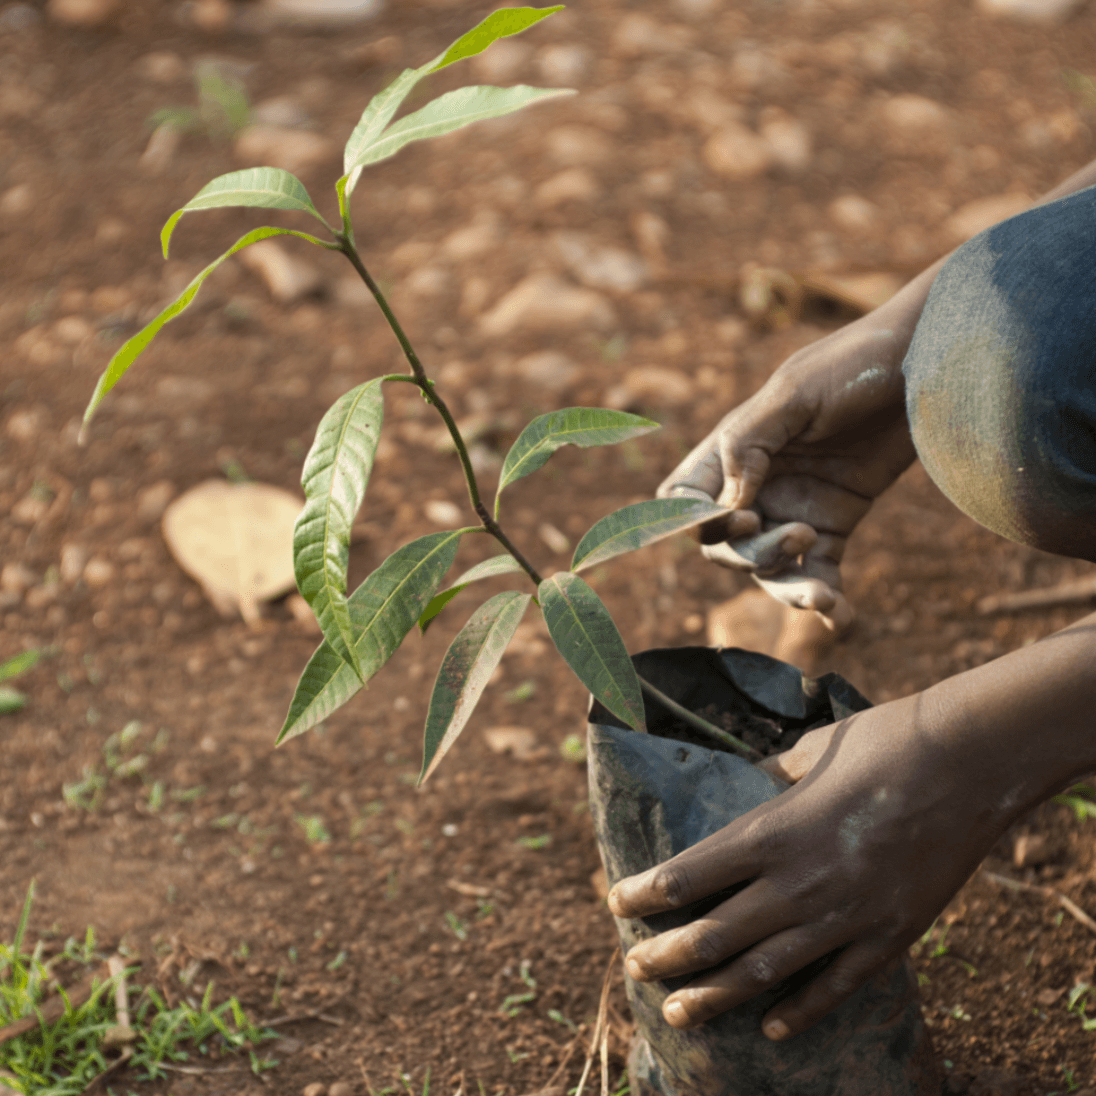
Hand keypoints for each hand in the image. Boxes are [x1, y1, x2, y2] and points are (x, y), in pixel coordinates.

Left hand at [606, 694, 1005, 1039]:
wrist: (969, 762)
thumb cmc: (883, 741)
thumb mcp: (811, 748)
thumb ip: (771, 770)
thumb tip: (747, 774)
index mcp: (772, 830)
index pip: (689, 875)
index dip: (646, 894)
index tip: (617, 903)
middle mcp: (799, 882)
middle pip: (716, 934)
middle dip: (667, 955)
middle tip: (634, 967)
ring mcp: (846, 915)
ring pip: (765, 972)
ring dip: (715, 996)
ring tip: (677, 1012)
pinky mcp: (891, 934)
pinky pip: (837, 985)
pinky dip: (801, 1011)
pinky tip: (771, 1029)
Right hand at [660, 314, 917, 628]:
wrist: (932, 365)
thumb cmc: (855, 364)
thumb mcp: (795, 393)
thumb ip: (749, 443)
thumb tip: (730, 504)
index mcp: (732, 449)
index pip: (684, 500)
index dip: (695, 522)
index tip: (737, 519)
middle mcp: (756, 485)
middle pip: (724, 546)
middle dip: (751, 555)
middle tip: (795, 534)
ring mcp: (793, 508)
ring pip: (768, 570)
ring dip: (788, 588)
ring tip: (822, 593)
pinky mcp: (834, 525)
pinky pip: (818, 572)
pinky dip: (826, 599)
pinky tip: (842, 616)